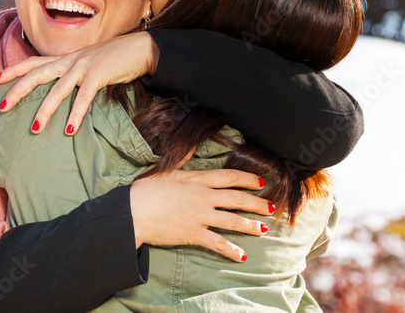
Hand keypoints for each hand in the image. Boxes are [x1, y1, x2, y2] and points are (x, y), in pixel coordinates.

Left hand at [0, 32, 159, 133]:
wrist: (140, 48)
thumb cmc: (113, 60)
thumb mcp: (87, 65)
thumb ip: (72, 75)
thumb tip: (58, 92)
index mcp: (65, 59)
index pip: (33, 62)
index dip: (13, 70)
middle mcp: (70, 60)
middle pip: (37, 74)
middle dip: (17, 90)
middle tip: (1, 107)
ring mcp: (84, 66)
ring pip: (58, 89)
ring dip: (45, 110)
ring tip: (35, 129)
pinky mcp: (99, 74)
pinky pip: (84, 96)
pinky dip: (77, 113)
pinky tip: (71, 130)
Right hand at [129, 169, 272, 261]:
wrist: (132, 211)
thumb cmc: (145, 190)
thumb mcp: (166, 170)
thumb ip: (182, 160)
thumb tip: (191, 148)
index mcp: (196, 179)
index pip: (229, 177)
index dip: (247, 180)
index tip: (260, 183)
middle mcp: (202, 196)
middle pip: (237, 198)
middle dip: (257, 203)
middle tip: (271, 207)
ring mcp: (199, 215)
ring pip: (232, 220)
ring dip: (250, 225)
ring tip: (263, 229)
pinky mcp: (193, 234)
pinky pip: (218, 242)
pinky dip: (231, 250)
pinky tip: (243, 255)